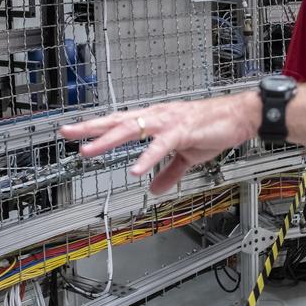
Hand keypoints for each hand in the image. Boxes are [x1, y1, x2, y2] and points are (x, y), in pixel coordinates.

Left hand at [59, 93, 260, 193]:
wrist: (240, 116)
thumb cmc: (214, 128)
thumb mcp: (187, 156)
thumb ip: (168, 172)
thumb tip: (154, 188)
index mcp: (155, 120)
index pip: (118, 122)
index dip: (95, 127)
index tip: (73, 132)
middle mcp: (156, 117)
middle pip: (116, 121)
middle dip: (90, 128)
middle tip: (66, 132)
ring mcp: (168, 122)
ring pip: (132, 130)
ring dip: (108, 141)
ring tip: (88, 151)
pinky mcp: (183, 131)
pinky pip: (161, 146)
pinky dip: (146, 158)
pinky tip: (134, 170)